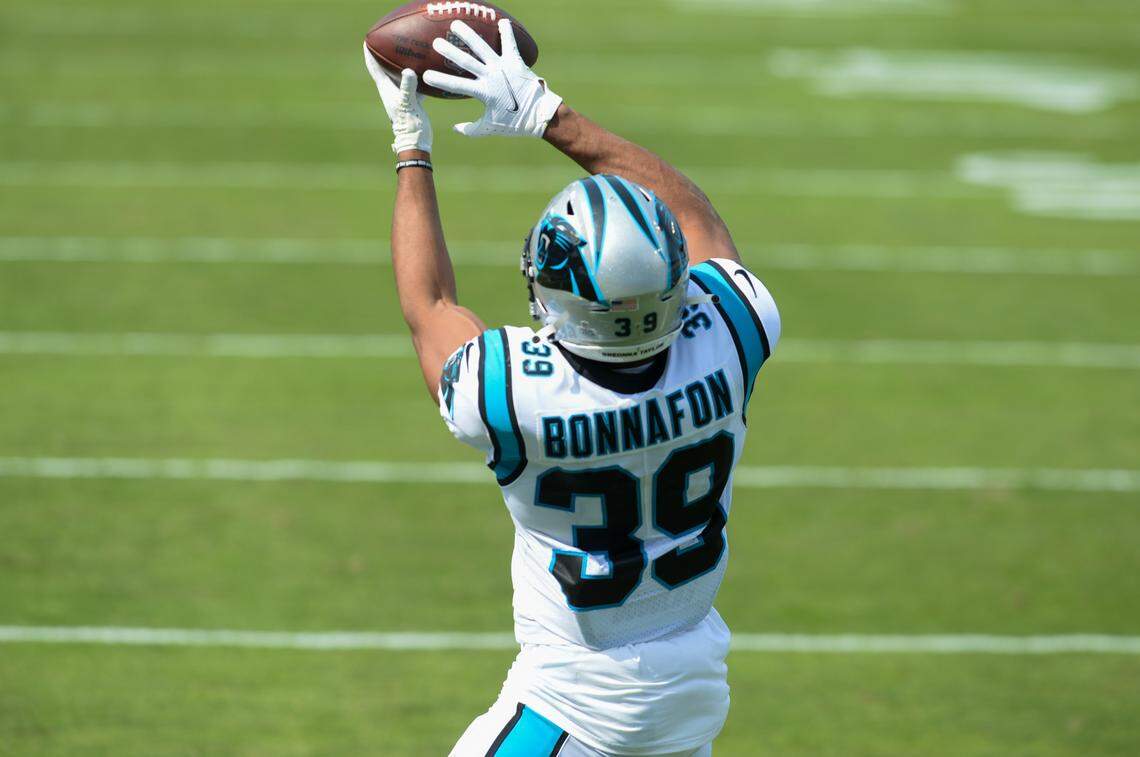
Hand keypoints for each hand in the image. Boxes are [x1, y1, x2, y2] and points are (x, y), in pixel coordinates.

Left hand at [363, 43, 432, 153]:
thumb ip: (408, 87)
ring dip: (401, 63)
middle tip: (388, 37)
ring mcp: (401, 95)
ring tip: (407, 49)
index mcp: (386, 89)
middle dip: (385, 53)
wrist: (416, 142)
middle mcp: (391, 90)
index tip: (368, 38)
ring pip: (400, 74)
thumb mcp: (408, 103)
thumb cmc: (409, 123)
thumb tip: (408, 71)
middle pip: (385, 67)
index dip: (369, 52)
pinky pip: (414, 83)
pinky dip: (417, 76)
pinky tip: (426, 70)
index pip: (374, 67)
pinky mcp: (412, 101)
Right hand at [423, 19, 562, 138]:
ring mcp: (504, 67)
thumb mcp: (491, 128)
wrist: (540, 115)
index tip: (425, 76)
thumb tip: (455, 128)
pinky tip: (501, 21)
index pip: (456, 85)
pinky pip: (509, 44)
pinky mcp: (516, 62)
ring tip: (456, 24)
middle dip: (449, 51)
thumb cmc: (515, 124)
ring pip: (483, 47)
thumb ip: (472, 129)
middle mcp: (492, 76)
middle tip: (436, 42)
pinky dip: (506, 32)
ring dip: (468, 35)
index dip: (440, 80)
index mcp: (484, 92)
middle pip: (466, 61)